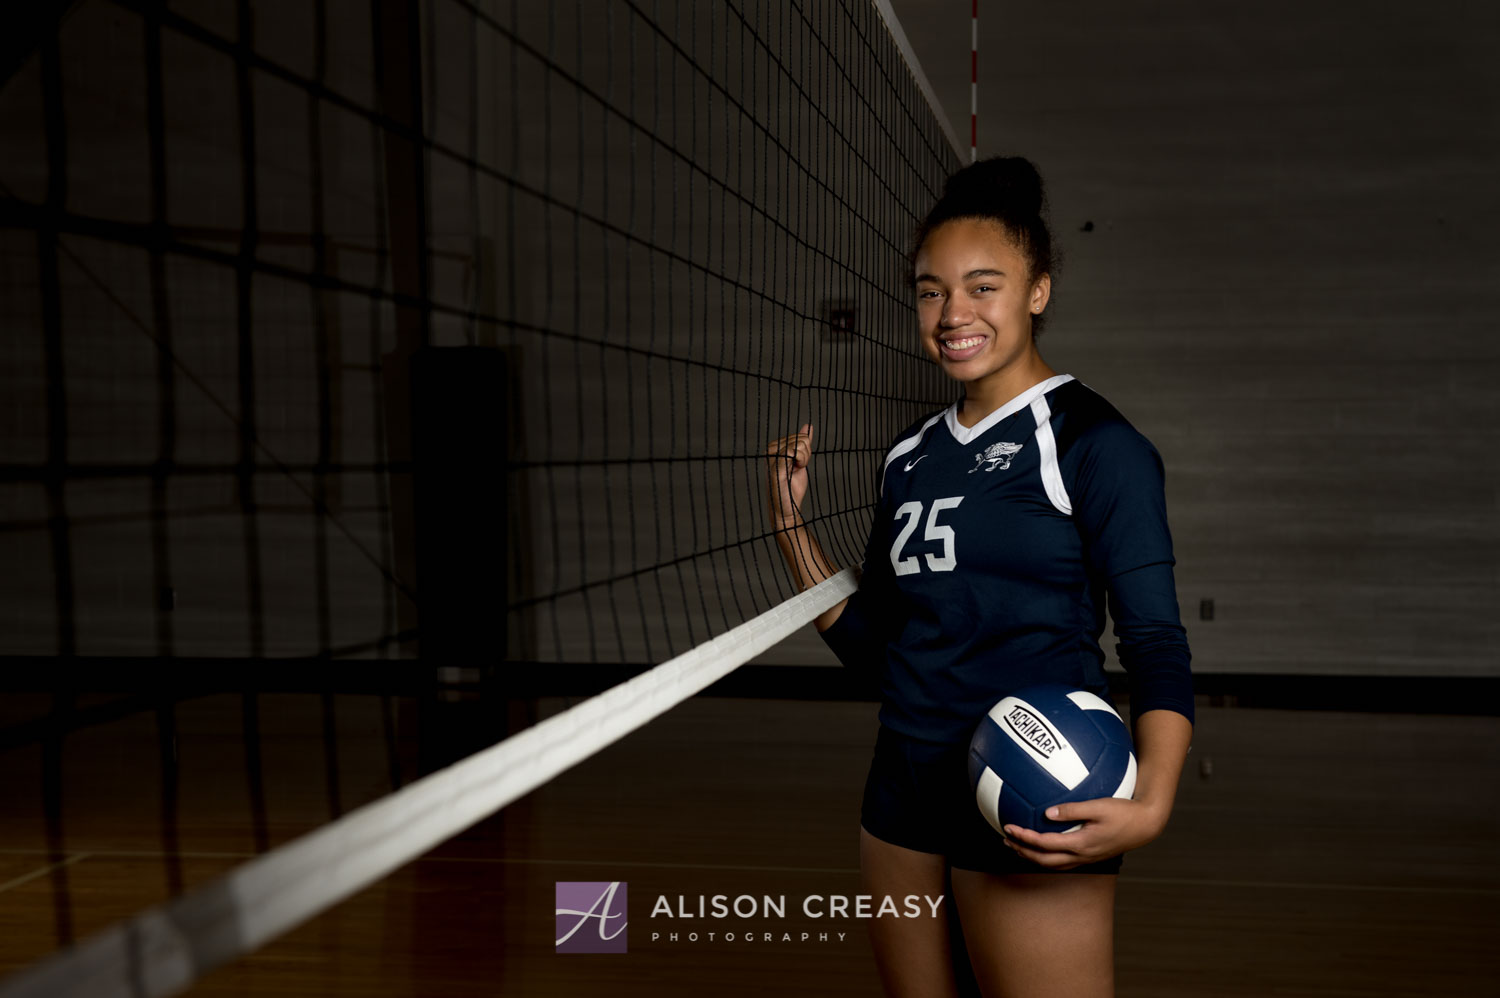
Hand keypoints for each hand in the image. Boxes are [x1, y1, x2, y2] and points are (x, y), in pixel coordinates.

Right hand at [764, 424, 813, 529]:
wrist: (787, 508)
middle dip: (806, 454)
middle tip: (797, 469)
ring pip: (801, 444)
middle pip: (802, 438)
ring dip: (804, 459)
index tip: (798, 464)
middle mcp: (771, 449)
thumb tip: (808, 426)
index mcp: (774, 447)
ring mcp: (772, 456)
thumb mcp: (801, 461)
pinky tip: (795, 470)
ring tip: (794, 471)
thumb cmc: (792, 487)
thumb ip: (803, 444)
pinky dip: (801, 461)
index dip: (807, 451)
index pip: (801, 436)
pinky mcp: (775, 464)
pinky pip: (794, 451)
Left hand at [1001, 796, 1169, 870]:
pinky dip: (1047, 855)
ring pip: (1053, 864)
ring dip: (1033, 856)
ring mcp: (1087, 858)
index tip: (1009, 827)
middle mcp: (1082, 855)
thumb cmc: (1124, 812)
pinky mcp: (1091, 855)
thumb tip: (1047, 813)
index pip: (1045, 845)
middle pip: (1044, 860)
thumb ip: (1073, 809)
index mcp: (1081, 844)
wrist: (1146, 825)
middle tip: (1006, 841)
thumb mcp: (1099, 806)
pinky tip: (1044, 844)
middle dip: (1023, 852)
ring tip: (1018, 846)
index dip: (1024, 838)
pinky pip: (1063, 860)